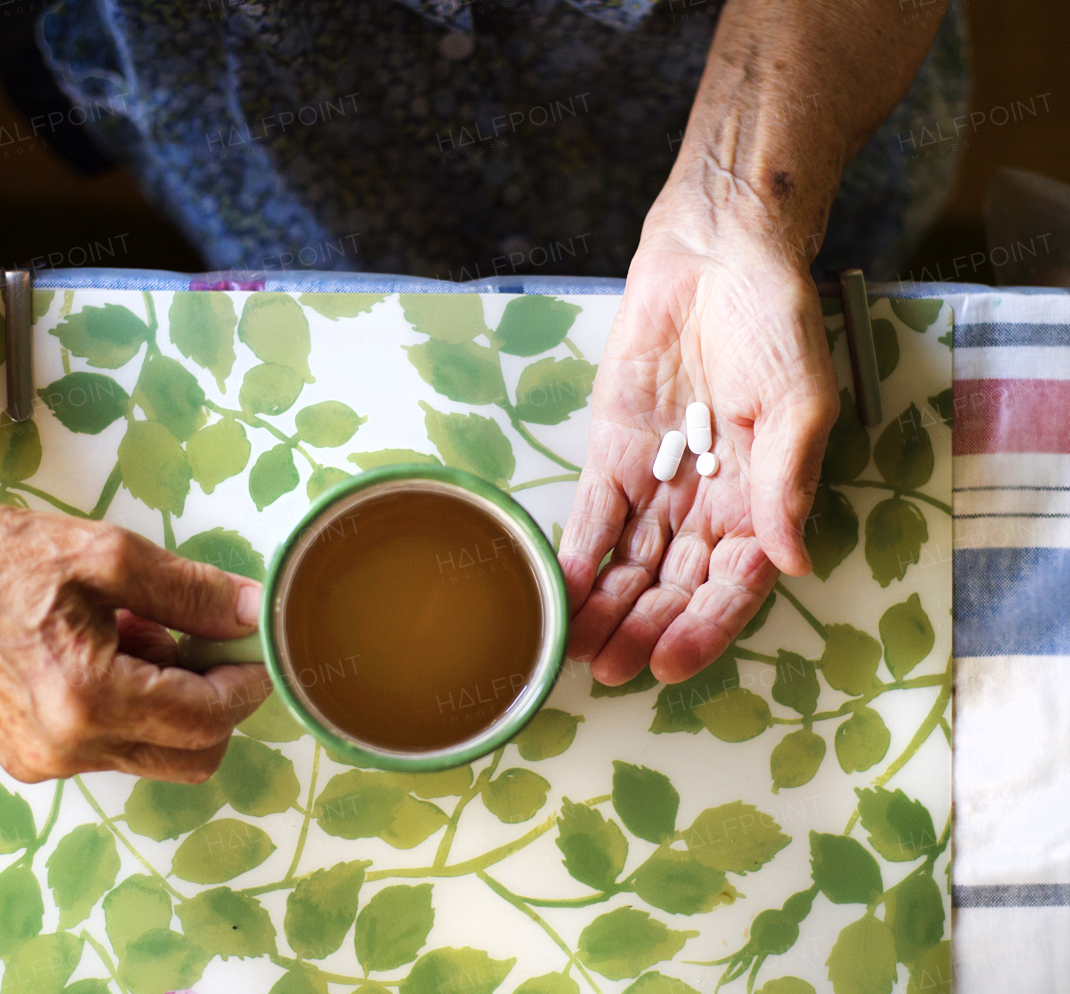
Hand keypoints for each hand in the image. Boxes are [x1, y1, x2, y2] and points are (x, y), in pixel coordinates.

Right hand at [0, 480, 268, 783]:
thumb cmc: (7, 554)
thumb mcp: (112, 556)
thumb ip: (194, 593)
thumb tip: (257, 614)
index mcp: (86, 702)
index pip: (206, 719)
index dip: (246, 683)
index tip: (257, 647)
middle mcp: (64, 749)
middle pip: (191, 756)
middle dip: (213, 701)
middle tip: (200, 637)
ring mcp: (43, 761)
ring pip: (155, 752)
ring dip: (169, 699)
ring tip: (132, 630)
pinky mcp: (28, 757)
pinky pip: (113, 746)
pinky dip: (132, 705)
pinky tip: (104, 649)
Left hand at [558, 201, 838, 685]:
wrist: (716, 256)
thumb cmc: (775, 323)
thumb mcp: (799, 403)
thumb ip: (788, 481)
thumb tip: (793, 564)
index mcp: (762, 502)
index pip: (732, 585)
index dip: (703, 628)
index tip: (670, 664)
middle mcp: (708, 504)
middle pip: (673, 585)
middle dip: (642, 630)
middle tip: (608, 671)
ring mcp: (657, 482)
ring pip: (630, 563)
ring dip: (605, 609)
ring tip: (575, 653)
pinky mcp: (611, 454)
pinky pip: (593, 516)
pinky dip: (576, 555)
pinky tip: (558, 594)